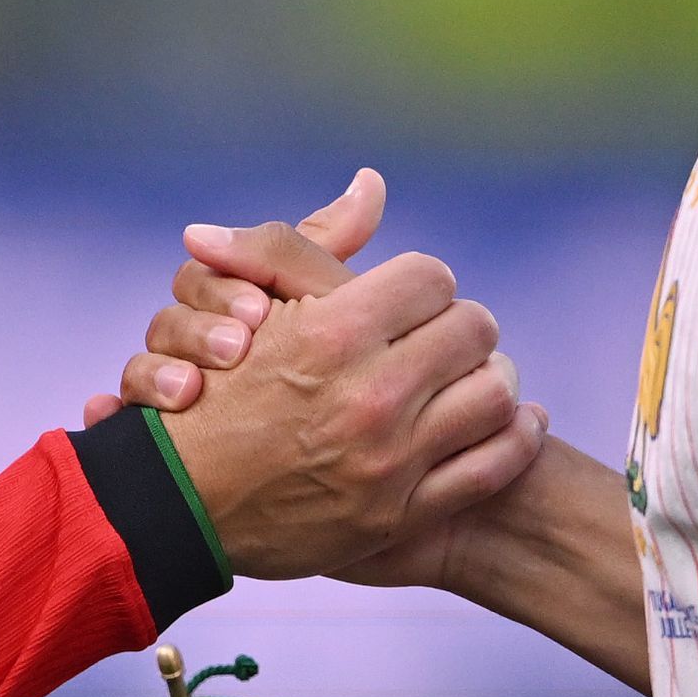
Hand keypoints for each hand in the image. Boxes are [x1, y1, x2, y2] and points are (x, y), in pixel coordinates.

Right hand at [82, 170, 382, 424]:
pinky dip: (107, 414)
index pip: (203, 274)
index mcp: (221, 303)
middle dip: (198, 330)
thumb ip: (327, 249)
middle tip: (238, 347)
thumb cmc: (314, 363)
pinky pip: (109, 421)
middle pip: (166, 320)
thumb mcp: (324, 305)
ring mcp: (162, 390)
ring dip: (155, 375)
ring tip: (187, 392)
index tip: (260, 309)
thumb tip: (371, 180)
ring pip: (136, 368)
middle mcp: (186, 343)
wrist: (292, 464)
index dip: (226, 287)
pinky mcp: (142, 435)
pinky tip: (108, 416)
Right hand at [141, 185, 542, 582]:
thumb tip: (371, 183)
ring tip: (478, 374)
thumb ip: (307, 242)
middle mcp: (370, 396)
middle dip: (461, 325)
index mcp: (333, 334)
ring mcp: (390, 461)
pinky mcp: (403, 513)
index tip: (411, 298)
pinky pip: (494, 466)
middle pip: (474, 328)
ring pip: (496, 394)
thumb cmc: (210, 393)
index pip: (431, 277)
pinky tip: (518, 420)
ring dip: (493, 376)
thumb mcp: (247, 304)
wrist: (179, 509)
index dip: (422, 282)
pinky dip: (517, 436)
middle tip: (446, 335)